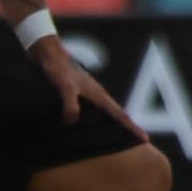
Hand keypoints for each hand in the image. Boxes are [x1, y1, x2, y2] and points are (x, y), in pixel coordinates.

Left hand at [32, 35, 148, 138]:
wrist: (47, 52)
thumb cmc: (57, 68)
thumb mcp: (64, 87)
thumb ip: (70, 104)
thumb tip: (73, 120)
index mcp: (97, 94)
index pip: (119, 114)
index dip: (131, 127)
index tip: (144, 138)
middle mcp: (96, 93)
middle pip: (117, 113)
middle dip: (128, 125)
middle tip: (139, 138)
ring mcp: (87, 92)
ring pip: (105, 111)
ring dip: (114, 122)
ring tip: (119, 134)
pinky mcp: (76, 92)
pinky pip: (91, 109)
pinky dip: (96, 119)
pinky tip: (88, 124)